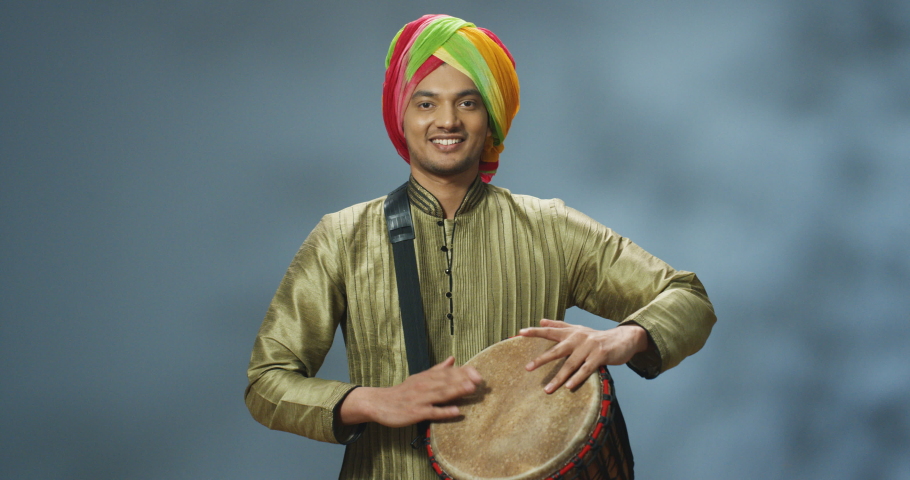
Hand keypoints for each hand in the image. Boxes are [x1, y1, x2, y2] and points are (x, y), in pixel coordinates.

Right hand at [339, 356, 482, 427]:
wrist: (380, 403)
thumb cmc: (403, 392)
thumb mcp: (420, 377)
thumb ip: (438, 369)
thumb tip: (453, 359)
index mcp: (427, 377)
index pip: (448, 372)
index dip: (463, 372)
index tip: (478, 373)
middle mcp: (424, 385)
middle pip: (446, 381)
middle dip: (463, 380)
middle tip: (480, 380)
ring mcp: (420, 399)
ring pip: (441, 394)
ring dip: (456, 391)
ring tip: (471, 389)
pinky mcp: (416, 412)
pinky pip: (432, 411)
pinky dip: (444, 411)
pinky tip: (455, 411)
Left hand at [519, 319, 647, 393]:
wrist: (624, 338)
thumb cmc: (596, 336)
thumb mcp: (578, 329)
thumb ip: (559, 325)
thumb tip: (541, 320)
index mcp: (571, 331)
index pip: (550, 330)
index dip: (535, 331)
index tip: (519, 333)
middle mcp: (578, 337)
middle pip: (556, 349)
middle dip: (541, 359)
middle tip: (527, 368)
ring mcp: (589, 346)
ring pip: (570, 364)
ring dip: (558, 378)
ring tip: (547, 389)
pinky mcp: (600, 356)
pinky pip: (586, 370)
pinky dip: (577, 378)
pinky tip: (568, 387)